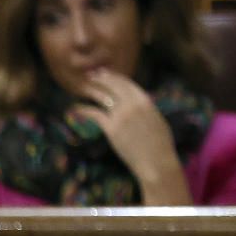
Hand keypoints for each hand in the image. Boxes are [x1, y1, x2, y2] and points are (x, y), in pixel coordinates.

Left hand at [69, 69, 188, 204]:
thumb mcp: (157, 120)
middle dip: (101, 78)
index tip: (106, 73)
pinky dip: (84, 110)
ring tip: (82, 86)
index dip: (115, 77)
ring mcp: (121, 115)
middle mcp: (133, 104)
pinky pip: (94, 114)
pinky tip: (75, 108)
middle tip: (91, 75)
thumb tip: (140, 103)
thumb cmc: (160, 145)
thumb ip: (146, 109)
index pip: (127, 83)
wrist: (156, 161)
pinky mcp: (112, 128)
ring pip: (103, 97)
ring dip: (91, 90)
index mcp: (146, 100)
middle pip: (114, 86)